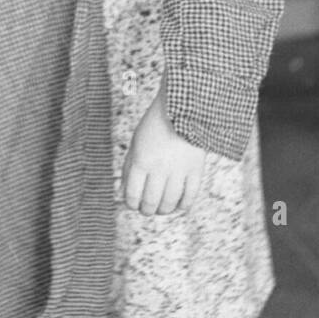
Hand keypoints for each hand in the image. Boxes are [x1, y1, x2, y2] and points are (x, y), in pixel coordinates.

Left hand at [122, 90, 213, 214]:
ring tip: (162, 209)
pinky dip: (183, 206)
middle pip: (151, 202)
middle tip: (147, 210)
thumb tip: (123, 192)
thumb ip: (129, 167)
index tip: (133, 205)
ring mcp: (178, 170)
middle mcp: (159, 168)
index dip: (131, 204)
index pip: (132, 194)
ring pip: (170, 203)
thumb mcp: (136, 142)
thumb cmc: (156, 125)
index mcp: (141, 160)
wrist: (183, 107)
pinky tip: (179, 205)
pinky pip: (189, 197)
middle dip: (146, 210)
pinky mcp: (195, 170)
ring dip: (164, 210)